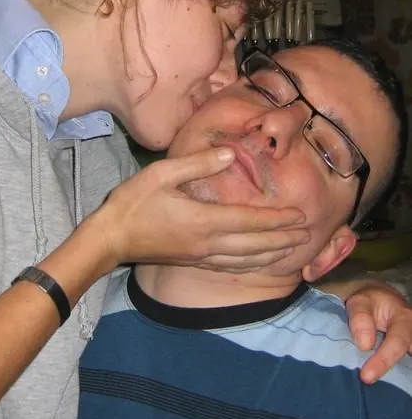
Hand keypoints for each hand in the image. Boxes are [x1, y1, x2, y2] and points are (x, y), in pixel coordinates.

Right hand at [92, 148, 309, 274]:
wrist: (110, 239)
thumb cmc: (133, 203)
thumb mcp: (161, 174)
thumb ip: (198, 163)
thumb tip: (231, 153)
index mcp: (203, 220)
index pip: (250, 220)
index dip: (277, 219)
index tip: (300, 215)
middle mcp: (208, 242)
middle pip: (255, 244)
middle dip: (283, 239)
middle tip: (307, 234)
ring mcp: (201, 255)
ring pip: (246, 258)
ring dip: (272, 253)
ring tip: (292, 249)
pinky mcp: (193, 261)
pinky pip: (231, 265)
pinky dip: (251, 263)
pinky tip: (258, 261)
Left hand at [346, 282, 411, 382]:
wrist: (379, 300)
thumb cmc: (369, 302)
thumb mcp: (360, 302)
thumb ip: (360, 319)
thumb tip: (365, 345)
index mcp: (404, 318)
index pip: (397, 343)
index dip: (382, 361)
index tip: (365, 376)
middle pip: (410, 359)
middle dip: (392, 372)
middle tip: (369, 381)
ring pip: (408, 365)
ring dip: (394, 376)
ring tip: (374, 382)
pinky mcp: (408, 353)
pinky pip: (405, 368)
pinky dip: (395, 376)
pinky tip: (383, 383)